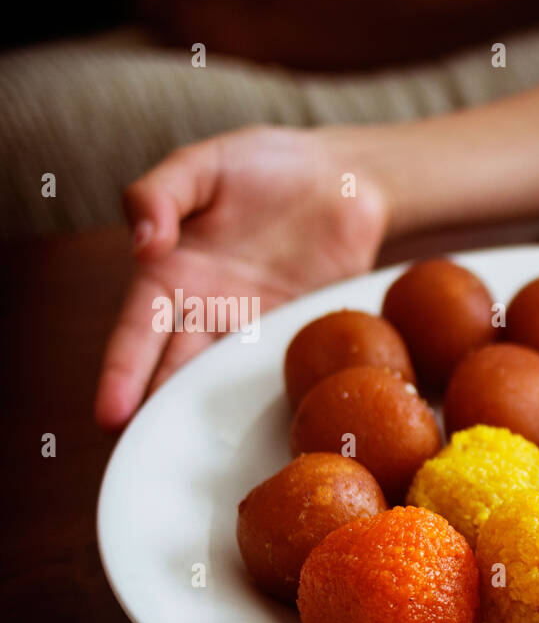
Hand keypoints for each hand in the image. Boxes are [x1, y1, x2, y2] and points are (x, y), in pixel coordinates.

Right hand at [94, 125, 388, 429]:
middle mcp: (209, 310)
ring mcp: (257, 326)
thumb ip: (160, 193)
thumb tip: (143, 242)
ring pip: (225, 379)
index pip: (135, 333)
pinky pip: (280, 368)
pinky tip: (263, 427)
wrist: (346, 179)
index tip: (109, 415)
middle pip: (174, 371)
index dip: (121, 375)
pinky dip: (268, 395)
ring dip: (211, 416)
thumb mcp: (202, 164)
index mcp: (172, 273)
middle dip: (156, 413)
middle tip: (143, 458)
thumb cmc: (265, 164)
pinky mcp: (302, 332)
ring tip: (194, 459)